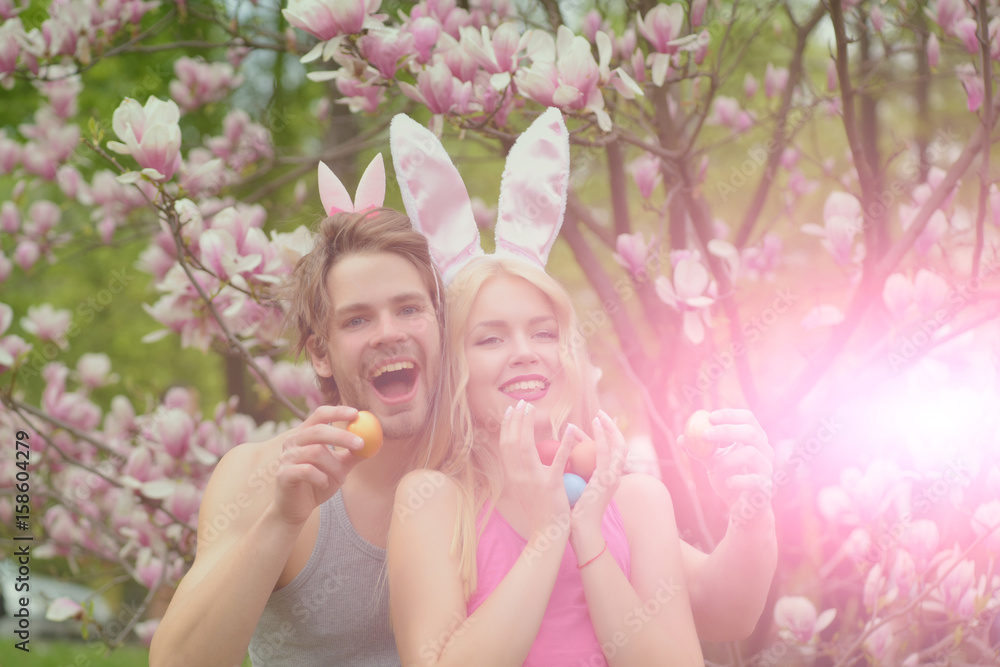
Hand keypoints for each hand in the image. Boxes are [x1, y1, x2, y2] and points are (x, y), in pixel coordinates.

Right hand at [272, 405, 365, 525]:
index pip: (320, 414)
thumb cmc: (318, 483)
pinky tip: (325, 484)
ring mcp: (286, 457)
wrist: (298, 509)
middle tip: (361, 444)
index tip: (356, 414)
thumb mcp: (339, 467)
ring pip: (315, 452)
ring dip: (335, 466)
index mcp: (305, 434)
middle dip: (342, 436)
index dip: (337, 411)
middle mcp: (293, 442)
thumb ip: (353, 455)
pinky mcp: (284, 474)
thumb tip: (375, 442)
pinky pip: (306, 471)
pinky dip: (321, 477)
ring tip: (342, 479)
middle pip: (317, 430)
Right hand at [499, 400, 572, 534]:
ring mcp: (533, 480)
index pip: (506, 445)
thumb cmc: (539, 510)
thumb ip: (523, 470)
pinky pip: (557, 461)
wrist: (546, 532)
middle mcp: (518, 475)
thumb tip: (525, 452)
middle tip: (520, 403)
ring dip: (527, 425)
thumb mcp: (525, 488)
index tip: (510, 410)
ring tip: (532, 409)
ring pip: (526, 447)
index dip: (507, 426)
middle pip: (512, 442)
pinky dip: (564, 444)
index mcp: (513, 475)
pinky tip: (569, 429)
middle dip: (515, 420)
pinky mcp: (551, 485)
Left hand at [570, 411, 627, 537]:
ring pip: (618, 446)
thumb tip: (564, 460)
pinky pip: (605, 452)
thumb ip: (576, 474)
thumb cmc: (575, 514)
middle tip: (600, 414)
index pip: (610, 453)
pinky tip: (594, 425)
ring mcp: (613, 478)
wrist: (580, 532)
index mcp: (609, 481)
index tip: (591, 426)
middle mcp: (615, 478)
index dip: (603, 438)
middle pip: (620, 446)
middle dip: (612, 429)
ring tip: (599, 415)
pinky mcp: (605, 479)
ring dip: (609, 428)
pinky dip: (601, 436)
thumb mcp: (578, 490)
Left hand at [682, 409, 773, 517]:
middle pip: (750, 432)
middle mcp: (765, 450)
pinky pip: (753, 479)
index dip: (730, 414)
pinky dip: (737, 479)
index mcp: (754, 439)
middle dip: (725, 431)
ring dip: (727, 459)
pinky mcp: (766, 485)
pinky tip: (728, 482)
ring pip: (751, 453)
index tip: (710, 416)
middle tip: (704, 435)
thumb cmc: (730, 480)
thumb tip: (680, 438)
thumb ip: (700, 451)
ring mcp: (767, 467)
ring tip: (715, 468)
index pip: (748, 418)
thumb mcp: (713, 463)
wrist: (743, 508)